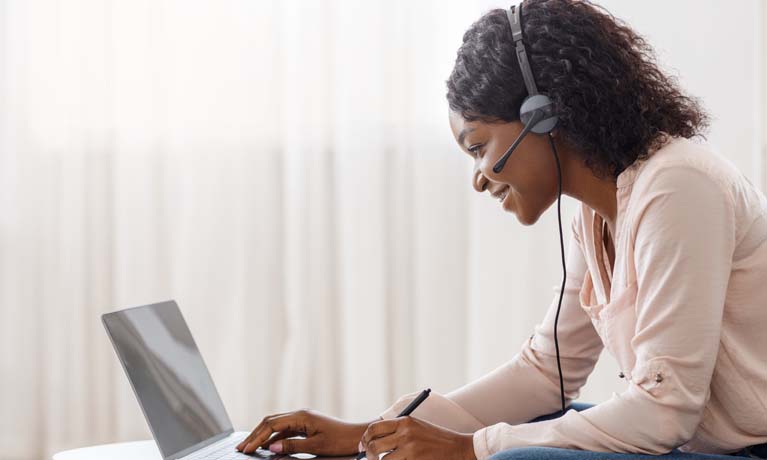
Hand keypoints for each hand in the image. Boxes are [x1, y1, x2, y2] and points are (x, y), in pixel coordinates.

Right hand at [236, 409, 373, 455]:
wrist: (358, 436)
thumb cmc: (340, 440)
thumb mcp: (316, 446)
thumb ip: (292, 446)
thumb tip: (271, 447)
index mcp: (301, 416)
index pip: (272, 425)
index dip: (257, 437)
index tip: (246, 449)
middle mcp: (300, 414)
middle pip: (270, 422)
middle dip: (254, 435)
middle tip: (241, 447)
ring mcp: (302, 419)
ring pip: (276, 425)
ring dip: (262, 436)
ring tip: (249, 447)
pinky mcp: (305, 425)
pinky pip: (284, 430)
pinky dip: (273, 438)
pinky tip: (266, 447)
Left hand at [359, 416, 476, 459]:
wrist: (458, 448)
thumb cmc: (435, 439)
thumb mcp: (416, 427)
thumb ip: (397, 431)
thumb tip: (372, 442)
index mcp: (405, 422)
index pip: (374, 428)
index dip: (365, 439)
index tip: (363, 446)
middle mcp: (405, 433)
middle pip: (373, 445)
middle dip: (367, 455)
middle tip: (368, 459)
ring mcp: (410, 449)